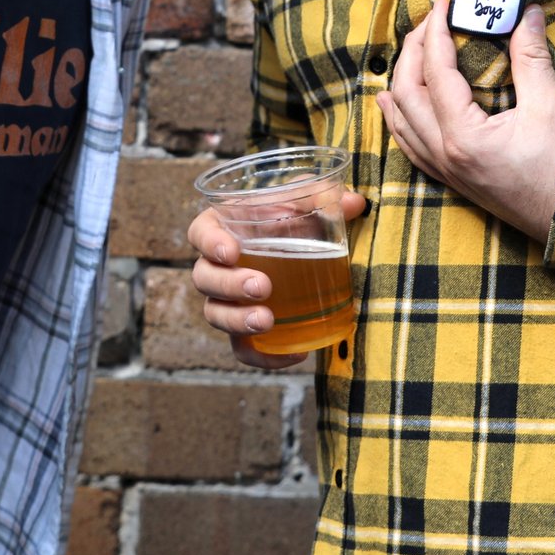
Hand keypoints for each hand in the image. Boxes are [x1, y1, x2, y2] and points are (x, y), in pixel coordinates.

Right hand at [189, 191, 367, 368]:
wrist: (300, 250)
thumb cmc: (292, 219)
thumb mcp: (306, 203)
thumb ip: (324, 197)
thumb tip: (355, 203)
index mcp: (223, 228)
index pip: (200, 233)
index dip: (209, 242)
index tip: (231, 251)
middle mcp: (216, 266)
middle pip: (204, 278)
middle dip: (229, 285)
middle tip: (262, 286)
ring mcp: (226, 301)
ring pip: (215, 315)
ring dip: (237, 320)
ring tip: (266, 320)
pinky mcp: (244, 329)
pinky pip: (243, 350)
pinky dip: (264, 357)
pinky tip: (295, 355)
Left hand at [378, 3, 554, 244]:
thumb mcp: (549, 106)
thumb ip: (531, 57)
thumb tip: (527, 13)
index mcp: (463, 136)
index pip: (435, 72)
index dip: (435, 33)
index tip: (442, 5)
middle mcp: (445, 155)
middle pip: (407, 94)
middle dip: (413, 53)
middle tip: (428, 23)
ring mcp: (446, 172)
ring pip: (401, 123)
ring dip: (399, 85)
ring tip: (406, 56)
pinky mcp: (454, 181)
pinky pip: (411, 148)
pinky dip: (400, 121)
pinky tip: (395, 108)